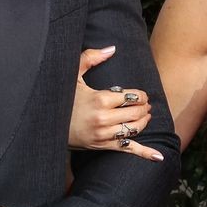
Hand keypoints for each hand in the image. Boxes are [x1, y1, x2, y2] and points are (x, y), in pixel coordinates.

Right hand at [68, 46, 162, 160]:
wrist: (47, 125)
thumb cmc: (63, 99)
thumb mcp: (73, 76)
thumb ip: (91, 58)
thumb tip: (112, 48)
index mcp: (100, 100)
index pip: (131, 97)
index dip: (141, 95)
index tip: (141, 94)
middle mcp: (104, 118)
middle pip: (136, 113)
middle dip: (144, 107)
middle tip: (145, 104)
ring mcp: (104, 135)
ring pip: (135, 129)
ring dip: (144, 121)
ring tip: (145, 115)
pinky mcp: (103, 146)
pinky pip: (127, 149)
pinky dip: (144, 153)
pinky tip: (158, 157)